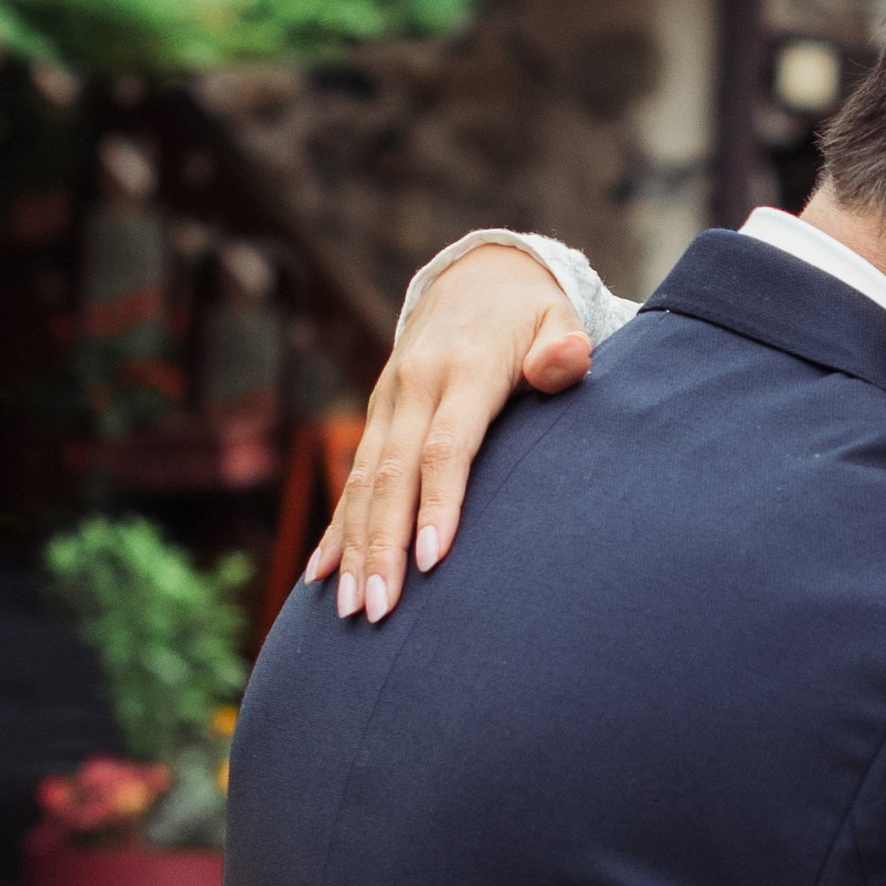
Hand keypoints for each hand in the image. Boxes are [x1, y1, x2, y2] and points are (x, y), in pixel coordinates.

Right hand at [309, 244, 592, 620]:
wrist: (476, 276)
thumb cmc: (531, 315)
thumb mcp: (557, 319)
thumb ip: (563, 347)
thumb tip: (566, 362)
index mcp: (463, 370)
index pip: (446, 447)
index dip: (438, 503)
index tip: (431, 559)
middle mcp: (414, 388)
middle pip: (392, 476)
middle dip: (382, 546)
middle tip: (377, 608)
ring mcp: (388, 404)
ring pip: (363, 483)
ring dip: (354, 549)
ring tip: (349, 609)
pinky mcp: (377, 417)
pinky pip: (352, 479)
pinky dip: (337, 530)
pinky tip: (319, 576)